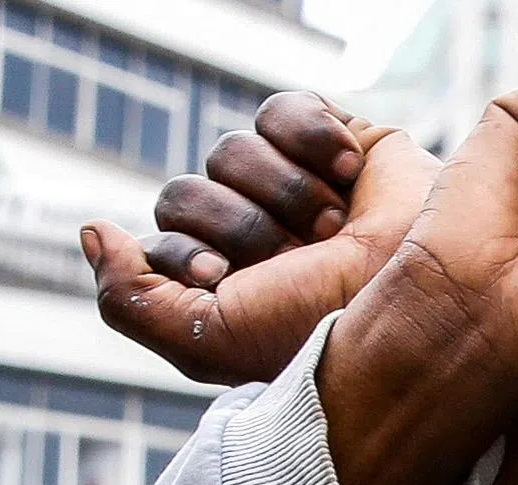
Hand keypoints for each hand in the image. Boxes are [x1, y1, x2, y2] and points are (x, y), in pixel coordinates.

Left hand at [81, 93, 438, 384]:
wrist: (427, 294)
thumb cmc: (323, 327)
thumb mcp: (208, 342)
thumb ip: (128, 299)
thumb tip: (90, 228)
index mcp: (224, 284)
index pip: (162, 244)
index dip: (189, 254)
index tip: (229, 279)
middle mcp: (253, 235)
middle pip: (187, 192)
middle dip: (241, 226)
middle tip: (296, 254)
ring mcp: (290, 186)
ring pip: (229, 150)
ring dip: (281, 191)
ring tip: (334, 224)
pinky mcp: (331, 141)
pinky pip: (281, 110)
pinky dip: (306, 134)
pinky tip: (344, 170)